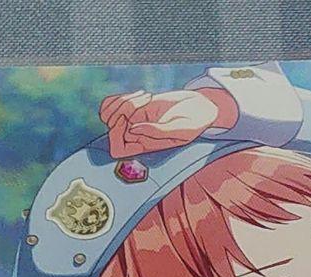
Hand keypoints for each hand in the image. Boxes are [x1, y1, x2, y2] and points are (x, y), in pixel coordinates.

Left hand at [98, 88, 236, 157]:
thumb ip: (158, 131)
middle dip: (120, 110)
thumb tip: (132, 129)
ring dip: (123, 100)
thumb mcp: (181, 130)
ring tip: (146, 96)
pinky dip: (123, 95)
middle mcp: (136, 134)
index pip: (116, 149)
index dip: (115, 134)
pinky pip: (116, 102)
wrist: (200, 107)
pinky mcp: (137, 106)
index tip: (127, 119)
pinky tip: (143, 94)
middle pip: (110, 126)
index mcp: (145, 146)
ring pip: (110, 113)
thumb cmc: (194, 123)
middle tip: (141, 100)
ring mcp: (135, 119)